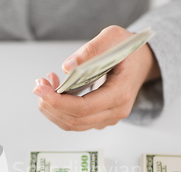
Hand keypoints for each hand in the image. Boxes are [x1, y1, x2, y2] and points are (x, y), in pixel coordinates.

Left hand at [33, 25, 159, 130]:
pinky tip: (56, 91)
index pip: (84, 108)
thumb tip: (68, 67)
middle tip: (39, 85)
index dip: (59, 102)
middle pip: (75, 120)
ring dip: (52, 108)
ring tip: (46, 85)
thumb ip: (92, 50)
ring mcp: (108, 118)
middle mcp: (115, 111)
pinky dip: (60, 109)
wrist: (141, 62)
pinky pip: (75, 121)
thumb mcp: (113, 38)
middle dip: (50, 105)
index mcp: (121, 93)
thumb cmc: (129, 50)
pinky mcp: (99, 118)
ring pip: (72, 124)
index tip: (41, 90)